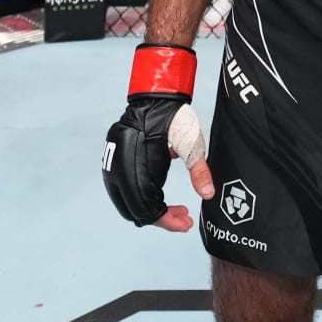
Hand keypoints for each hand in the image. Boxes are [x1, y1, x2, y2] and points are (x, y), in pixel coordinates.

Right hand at [104, 44, 214, 230]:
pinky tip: (159, 198)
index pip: (149, 210)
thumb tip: (208, 195)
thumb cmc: (174, 118)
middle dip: (161, 219)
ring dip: (150, 210)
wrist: (155, 97)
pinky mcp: (113, 164)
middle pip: (137, 211)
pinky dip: (141, 199)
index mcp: (138, 170)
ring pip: (128, 204)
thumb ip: (199, 171)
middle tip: (184, 218)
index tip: (186, 224)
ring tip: (177, 210)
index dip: (168, 222)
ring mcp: (113, 169)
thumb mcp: (191, 144)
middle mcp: (120, 173)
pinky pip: (123, 191)